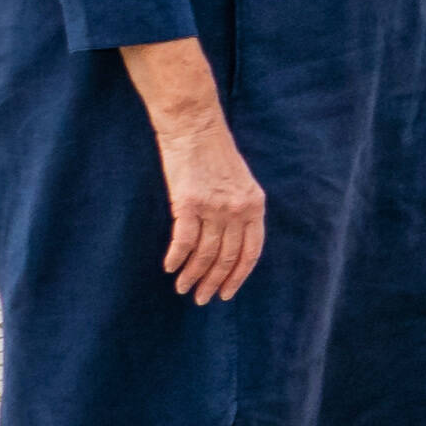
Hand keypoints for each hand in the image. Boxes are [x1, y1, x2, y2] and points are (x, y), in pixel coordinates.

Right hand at [152, 100, 267, 303]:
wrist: (194, 127)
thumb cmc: (214, 155)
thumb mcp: (239, 183)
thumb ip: (239, 210)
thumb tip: (229, 243)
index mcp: (255, 205)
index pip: (251, 251)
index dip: (238, 275)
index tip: (227, 293)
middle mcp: (238, 209)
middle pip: (227, 257)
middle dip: (214, 282)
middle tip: (201, 298)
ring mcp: (214, 207)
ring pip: (205, 254)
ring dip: (193, 275)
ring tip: (182, 288)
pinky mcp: (189, 203)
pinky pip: (184, 240)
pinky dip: (177, 258)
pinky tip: (170, 268)